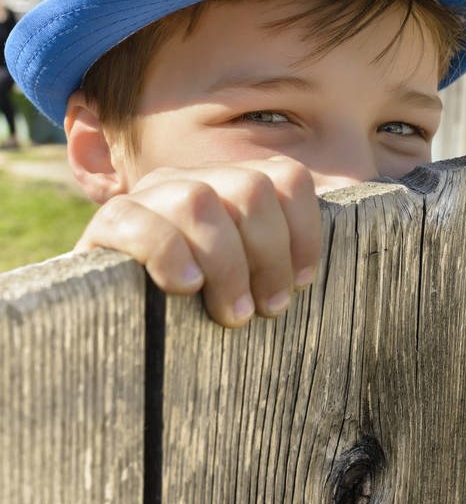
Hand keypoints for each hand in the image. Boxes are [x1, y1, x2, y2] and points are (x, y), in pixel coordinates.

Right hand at [74, 156, 320, 327]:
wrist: (115, 326)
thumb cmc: (197, 309)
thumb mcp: (247, 280)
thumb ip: (279, 261)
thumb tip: (322, 272)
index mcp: (231, 186)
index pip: (287, 177)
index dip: (305, 231)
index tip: (303, 282)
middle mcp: (191, 180)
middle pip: (250, 188)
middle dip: (269, 255)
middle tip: (267, 309)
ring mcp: (147, 197)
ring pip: (199, 201)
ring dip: (227, 263)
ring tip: (233, 313)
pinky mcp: (106, 225)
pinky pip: (138, 221)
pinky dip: (169, 254)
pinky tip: (184, 288)